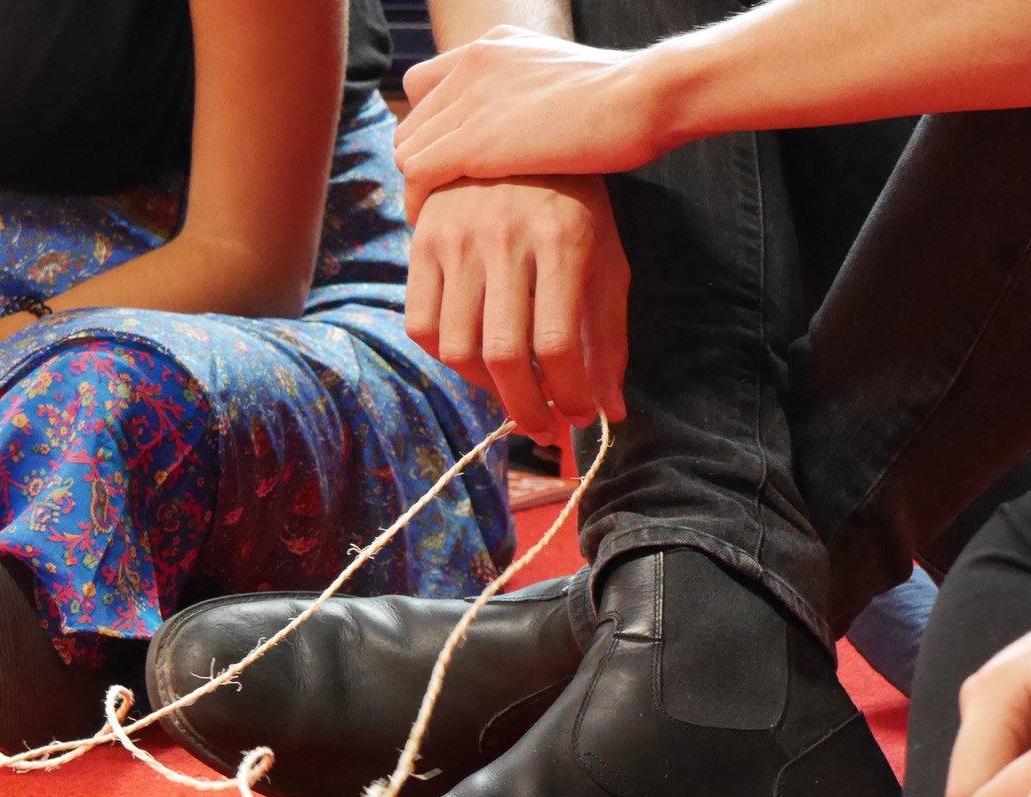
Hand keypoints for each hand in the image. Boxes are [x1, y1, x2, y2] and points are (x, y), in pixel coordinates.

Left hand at [396, 28, 664, 208]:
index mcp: (495, 45)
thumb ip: (538, 99)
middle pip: (412, 119)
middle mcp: (473, 62)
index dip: (433, 127)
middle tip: (438, 202)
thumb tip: (544, 131)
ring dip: (418, 186)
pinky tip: (435, 227)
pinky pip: (417, 173)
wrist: (644, 97)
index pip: (428, 85)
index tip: (450, 162)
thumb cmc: (629, 104)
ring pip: (407, 147)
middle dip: (422, 162)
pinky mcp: (474, 139)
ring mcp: (470, 98)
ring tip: (436, 219)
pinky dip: (419, 203)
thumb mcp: (570, 87)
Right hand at [405, 176, 628, 444]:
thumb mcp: (606, 259)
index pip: (557, 343)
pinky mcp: (422, 240)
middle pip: (504, 354)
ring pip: (457, 347)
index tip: (577, 418)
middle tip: (543, 428)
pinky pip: (421, 324)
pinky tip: (476, 357)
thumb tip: (609, 413)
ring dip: (487, 388)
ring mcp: (457, 236)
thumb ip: (608, 337)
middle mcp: (505, 237)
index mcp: (563, 239)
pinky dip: (446, 357)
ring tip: (512, 390)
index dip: (568, 395)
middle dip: (526, 408)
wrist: (516, 134)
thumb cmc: (575, 206)